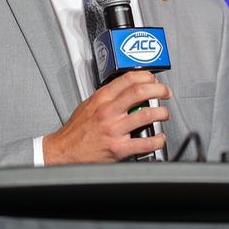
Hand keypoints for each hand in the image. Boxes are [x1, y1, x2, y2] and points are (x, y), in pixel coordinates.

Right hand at [43, 71, 170, 163]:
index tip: (154, 80)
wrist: (63, 151)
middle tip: (165, 93)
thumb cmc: (75, 131)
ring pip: (147, 115)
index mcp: (101, 99)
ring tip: (164, 114)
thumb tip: (125, 90)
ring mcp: (114, 129)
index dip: (147, 76)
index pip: (128, 79)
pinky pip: (145, 142)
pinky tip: (159, 138)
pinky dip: (157, 140)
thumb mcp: (87, 105)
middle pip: (140, 92)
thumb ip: (106, 97)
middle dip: (159, 90)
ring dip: (162, 113)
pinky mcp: (118, 148)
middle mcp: (108, 112)